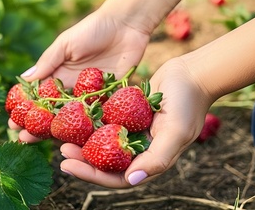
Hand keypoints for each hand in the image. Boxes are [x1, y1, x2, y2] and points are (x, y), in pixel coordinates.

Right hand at [11, 10, 150, 142]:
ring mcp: (92, 95)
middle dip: (38, 127)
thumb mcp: (65, 44)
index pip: (39, 98)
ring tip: (47, 145)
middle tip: (23, 139)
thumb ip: (48, 62)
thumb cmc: (92, 30)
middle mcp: (73, 89)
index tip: (13, 123)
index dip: (27, 111)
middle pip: (53, 112)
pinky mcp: (111, 97)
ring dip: (61, 133)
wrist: (126, 25)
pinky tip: (80, 142)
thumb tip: (25, 79)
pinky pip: (100, 116)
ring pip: (74, 120)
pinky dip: (91, 128)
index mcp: (59, 75)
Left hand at [59, 59, 215, 187]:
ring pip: (102, 143)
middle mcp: (139, 149)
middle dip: (82, 159)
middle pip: (105, 162)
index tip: (68, 165)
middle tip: (61, 149)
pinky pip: (105, 122)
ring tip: (62, 135)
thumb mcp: (176, 132)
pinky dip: (90, 122)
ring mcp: (132, 132)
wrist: (193, 74)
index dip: (91, 175)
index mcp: (149, 160)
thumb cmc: (188, 103)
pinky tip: (73, 116)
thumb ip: (156, 158)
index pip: (117, 177)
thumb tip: (131, 179)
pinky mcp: (127, 115)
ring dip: (83, 141)